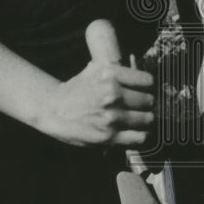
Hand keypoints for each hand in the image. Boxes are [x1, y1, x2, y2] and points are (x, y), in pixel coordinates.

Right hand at [37, 19, 154, 146]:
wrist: (54, 110)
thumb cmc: (77, 89)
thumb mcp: (95, 70)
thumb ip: (117, 69)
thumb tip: (139, 66)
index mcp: (110, 74)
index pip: (147, 80)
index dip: (147, 86)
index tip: (144, 89)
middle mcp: (112, 95)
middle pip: (149, 100)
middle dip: (146, 103)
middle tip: (140, 105)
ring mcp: (112, 117)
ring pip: (148, 119)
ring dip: (144, 120)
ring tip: (138, 118)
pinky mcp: (109, 136)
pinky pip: (140, 137)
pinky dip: (140, 135)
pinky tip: (134, 131)